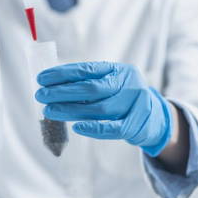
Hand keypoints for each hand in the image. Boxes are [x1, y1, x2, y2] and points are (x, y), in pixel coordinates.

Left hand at [35, 62, 172, 156]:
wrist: (156, 117)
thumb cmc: (123, 98)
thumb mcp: (111, 83)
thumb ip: (89, 83)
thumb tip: (53, 87)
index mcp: (118, 70)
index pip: (86, 69)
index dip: (62, 74)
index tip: (42, 78)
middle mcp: (128, 84)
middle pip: (90, 88)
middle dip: (62, 92)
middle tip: (41, 95)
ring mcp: (135, 104)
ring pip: (98, 108)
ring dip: (71, 110)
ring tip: (50, 111)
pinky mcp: (137, 124)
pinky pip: (113, 128)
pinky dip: (94, 128)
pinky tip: (76, 127)